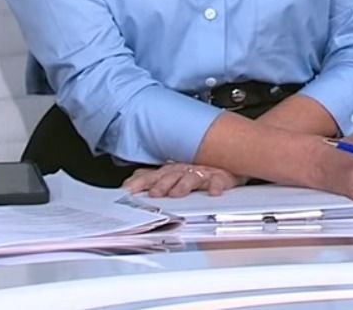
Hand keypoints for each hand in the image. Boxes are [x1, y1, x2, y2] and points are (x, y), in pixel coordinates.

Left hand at [122, 162, 241, 197]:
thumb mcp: (171, 173)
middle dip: (161, 185)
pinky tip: (214, 192)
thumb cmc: (195, 169)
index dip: (139, 183)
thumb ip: (150, 178)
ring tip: (177, 193)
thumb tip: (128, 182)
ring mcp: (201, 173)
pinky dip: (216, 186)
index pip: (152, 176)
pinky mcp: (220, 177)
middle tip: (154, 193)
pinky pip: (218, 181)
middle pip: (170, 176)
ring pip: (191, 178)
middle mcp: (184, 170)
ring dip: (183, 185)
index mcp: (170, 171)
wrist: (225, 159)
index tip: (127, 190)